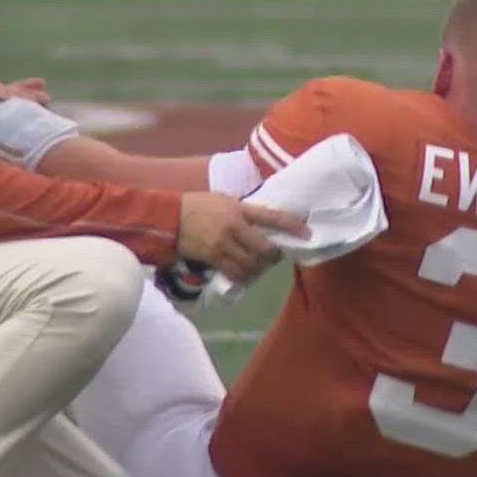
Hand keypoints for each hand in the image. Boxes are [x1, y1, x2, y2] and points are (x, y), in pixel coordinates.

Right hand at [178, 192, 310, 282]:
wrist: (169, 217)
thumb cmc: (198, 205)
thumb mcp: (225, 199)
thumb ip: (244, 210)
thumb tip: (265, 220)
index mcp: (240, 209)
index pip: (273, 217)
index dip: (293, 226)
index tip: (307, 234)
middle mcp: (235, 227)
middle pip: (265, 249)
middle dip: (274, 256)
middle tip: (274, 256)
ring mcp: (224, 244)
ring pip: (252, 264)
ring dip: (259, 268)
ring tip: (258, 266)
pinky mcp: (213, 258)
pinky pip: (235, 273)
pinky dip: (243, 276)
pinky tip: (244, 274)